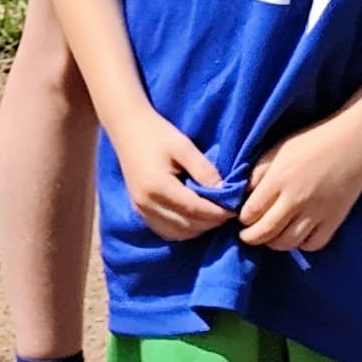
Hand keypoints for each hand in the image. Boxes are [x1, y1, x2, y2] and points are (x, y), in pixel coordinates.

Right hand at [108, 106, 233, 244]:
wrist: (126, 128)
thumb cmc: (156, 133)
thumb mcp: (184, 146)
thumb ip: (204, 171)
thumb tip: (225, 193)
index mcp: (158, 187)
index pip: (195, 210)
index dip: (218, 213)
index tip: (235, 209)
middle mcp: (147, 203)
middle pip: (188, 225)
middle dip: (211, 222)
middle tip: (227, 211)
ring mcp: (140, 209)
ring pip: (177, 233)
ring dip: (198, 228)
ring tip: (212, 214)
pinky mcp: (139, 210)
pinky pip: (165, 231)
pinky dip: (183, 230)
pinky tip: (193, 218)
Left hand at [240, 113, 361, 252]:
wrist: (352, 143)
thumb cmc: (312, 142)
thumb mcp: (277, 150)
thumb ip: (259, 172)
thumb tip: (243, 194)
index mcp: (279, 179)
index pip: (251, 211)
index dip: (242, 219)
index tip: (241, 218)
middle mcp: (296, 199)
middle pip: (266, 232)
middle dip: (251, 237)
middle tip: (248, 235)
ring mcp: (316, 212)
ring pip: (288, 243)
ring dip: (274, 243)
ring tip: (271, 236)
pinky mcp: (334, 220)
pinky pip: (314, 244)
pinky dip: (302, 245)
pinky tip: (297, 235)